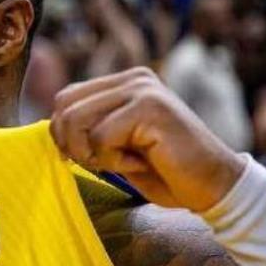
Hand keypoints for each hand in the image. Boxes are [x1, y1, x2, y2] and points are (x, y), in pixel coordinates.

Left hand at [51, 67, 245, 212]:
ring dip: (92, 154)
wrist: (213, 186)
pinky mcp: (150, 107)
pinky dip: (113, 161)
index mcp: (123, 82)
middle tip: (100, 163)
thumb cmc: (165, 171)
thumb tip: (52, 129)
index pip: (65, 99)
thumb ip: (89, 130)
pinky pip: (100, 137)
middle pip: (63, 106)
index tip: (84, 158)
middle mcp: (133, 79)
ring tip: (122, 162)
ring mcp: (142, 89)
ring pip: (76, 120)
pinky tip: (141, 163)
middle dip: (71, 144)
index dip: (63, 134)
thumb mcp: (117, 146)